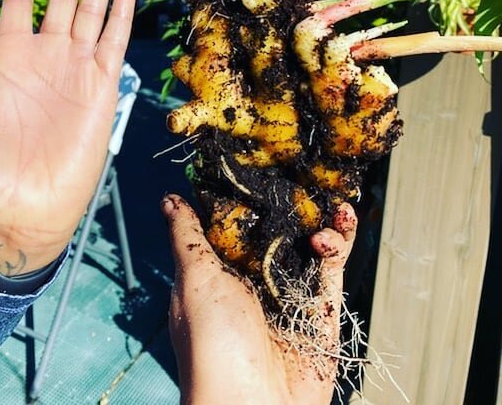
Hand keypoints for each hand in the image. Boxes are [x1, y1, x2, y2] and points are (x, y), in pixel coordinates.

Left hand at [162, 194, 356, 404]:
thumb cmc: (211, 342)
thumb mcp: (194, 279)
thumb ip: (188, 237)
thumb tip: (169, 199)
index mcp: (221, 271)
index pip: (240, 224)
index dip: (253, 197)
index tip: (265, 166)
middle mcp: (256, 280)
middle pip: (280, 233)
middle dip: (295, 206)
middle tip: (310, 178)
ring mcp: (289, 294)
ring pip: (310, 247)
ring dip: (324, 220)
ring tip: (334, 200)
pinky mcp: (319, 311)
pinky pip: (331, 270)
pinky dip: (338, 244)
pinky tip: (336, 224)